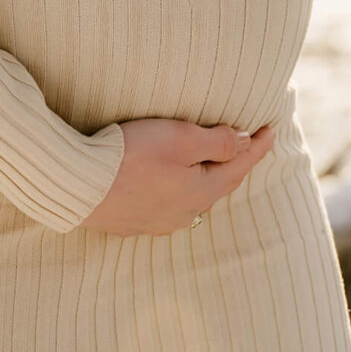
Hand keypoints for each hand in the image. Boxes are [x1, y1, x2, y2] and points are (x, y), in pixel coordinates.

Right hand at [80, 119, 277, 235]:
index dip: (258, 146)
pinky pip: (167, 204)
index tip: (273, 129)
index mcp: (201, 192)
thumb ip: (217, 141)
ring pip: (192, 196)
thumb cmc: (131, 156)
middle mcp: (184, 214)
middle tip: (247, 143)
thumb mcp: (181, 138)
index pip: (240, 165)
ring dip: (204, 176)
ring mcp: (157, 222)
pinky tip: (170, 181)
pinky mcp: (133, 222)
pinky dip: (178, 187)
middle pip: (218, 183)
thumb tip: (244, 141)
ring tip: (210, 160)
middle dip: (233, 162)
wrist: (77, 186)